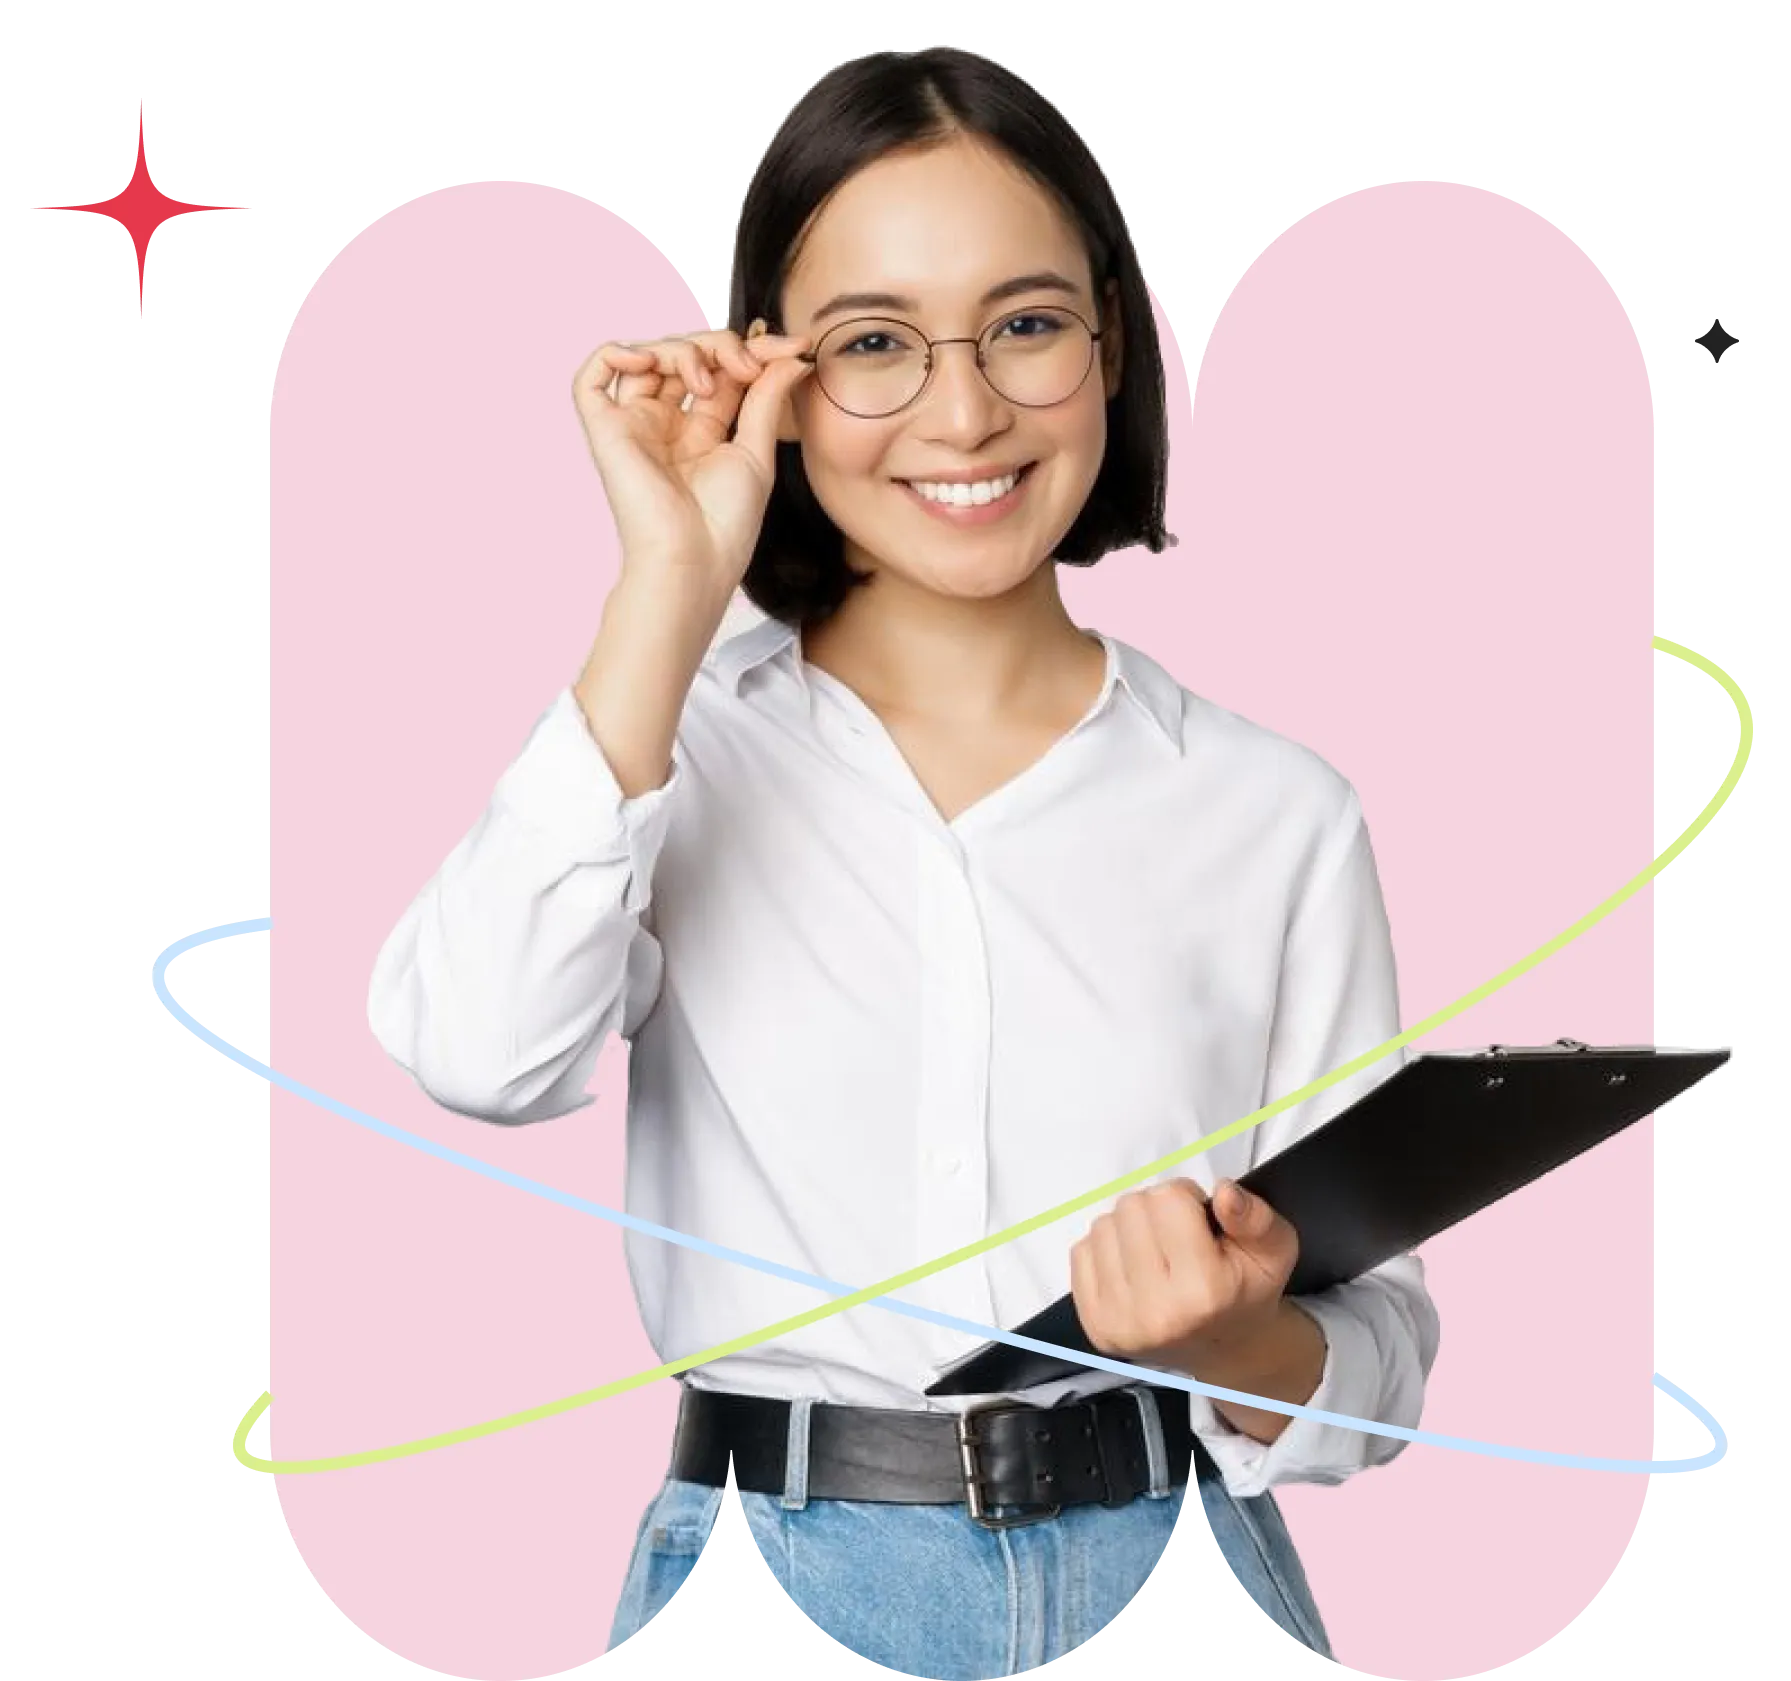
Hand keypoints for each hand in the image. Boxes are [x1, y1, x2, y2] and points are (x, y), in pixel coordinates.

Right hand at [571, 326, 814, 593]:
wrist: (692, 560)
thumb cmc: (724, 524)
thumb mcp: (756, 450)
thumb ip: (767, 398)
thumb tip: (792, 354)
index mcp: (701, 432)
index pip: (723, 370)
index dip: (756, 351)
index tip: (796, 347)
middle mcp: (666, 424)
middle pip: (686, 355)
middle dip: (722, 347)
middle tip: (749, 365)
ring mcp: (635, 425)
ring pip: (648, 356)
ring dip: (683, 350)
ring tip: (708, 383)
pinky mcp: (606, 430)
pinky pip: (593, 377)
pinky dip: (616, 353)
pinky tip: (648, 361)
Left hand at [1069, 1178, 1299, 1380]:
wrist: (1222, 1348)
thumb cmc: (1244, 1291)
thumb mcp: (1274, 1251)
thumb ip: (1257, 1217)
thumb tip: (1225, 1191)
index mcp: (1204, 1291)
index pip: (1169, 1198)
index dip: (1186, 1199)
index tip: (1199, 1224)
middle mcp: (1156, 1311)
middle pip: (1132, 1207)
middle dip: (1155, 1212)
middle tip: (1176, 1240)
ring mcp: (1118, 1321)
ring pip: (1103, 1225)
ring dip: (1128, 1229)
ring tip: (1156, 1254)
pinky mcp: (1093, 1323)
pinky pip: (1080, 1251)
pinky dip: (1106, 1251)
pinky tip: (1133, 1270)